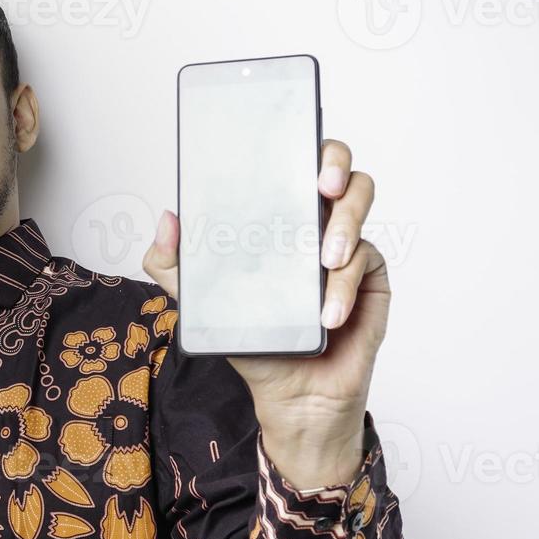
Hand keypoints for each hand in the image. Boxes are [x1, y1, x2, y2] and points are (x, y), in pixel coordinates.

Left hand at [143, 138, 391, 486]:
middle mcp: (316, 223)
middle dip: (336, 164)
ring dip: (344, 226)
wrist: (293, 396)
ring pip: (360, 203)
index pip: (294, 164)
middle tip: (322, 185)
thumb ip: (176, 266)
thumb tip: (167, 219)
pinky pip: (367, 261)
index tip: (293, 142)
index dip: (301, 143)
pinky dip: (345, 287)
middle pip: (340, 169)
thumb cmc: (256, 343)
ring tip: (324, 261)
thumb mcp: (203, 304)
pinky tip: (329, 313)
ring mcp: (348, 247)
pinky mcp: (371, 277)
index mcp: (279, 219)